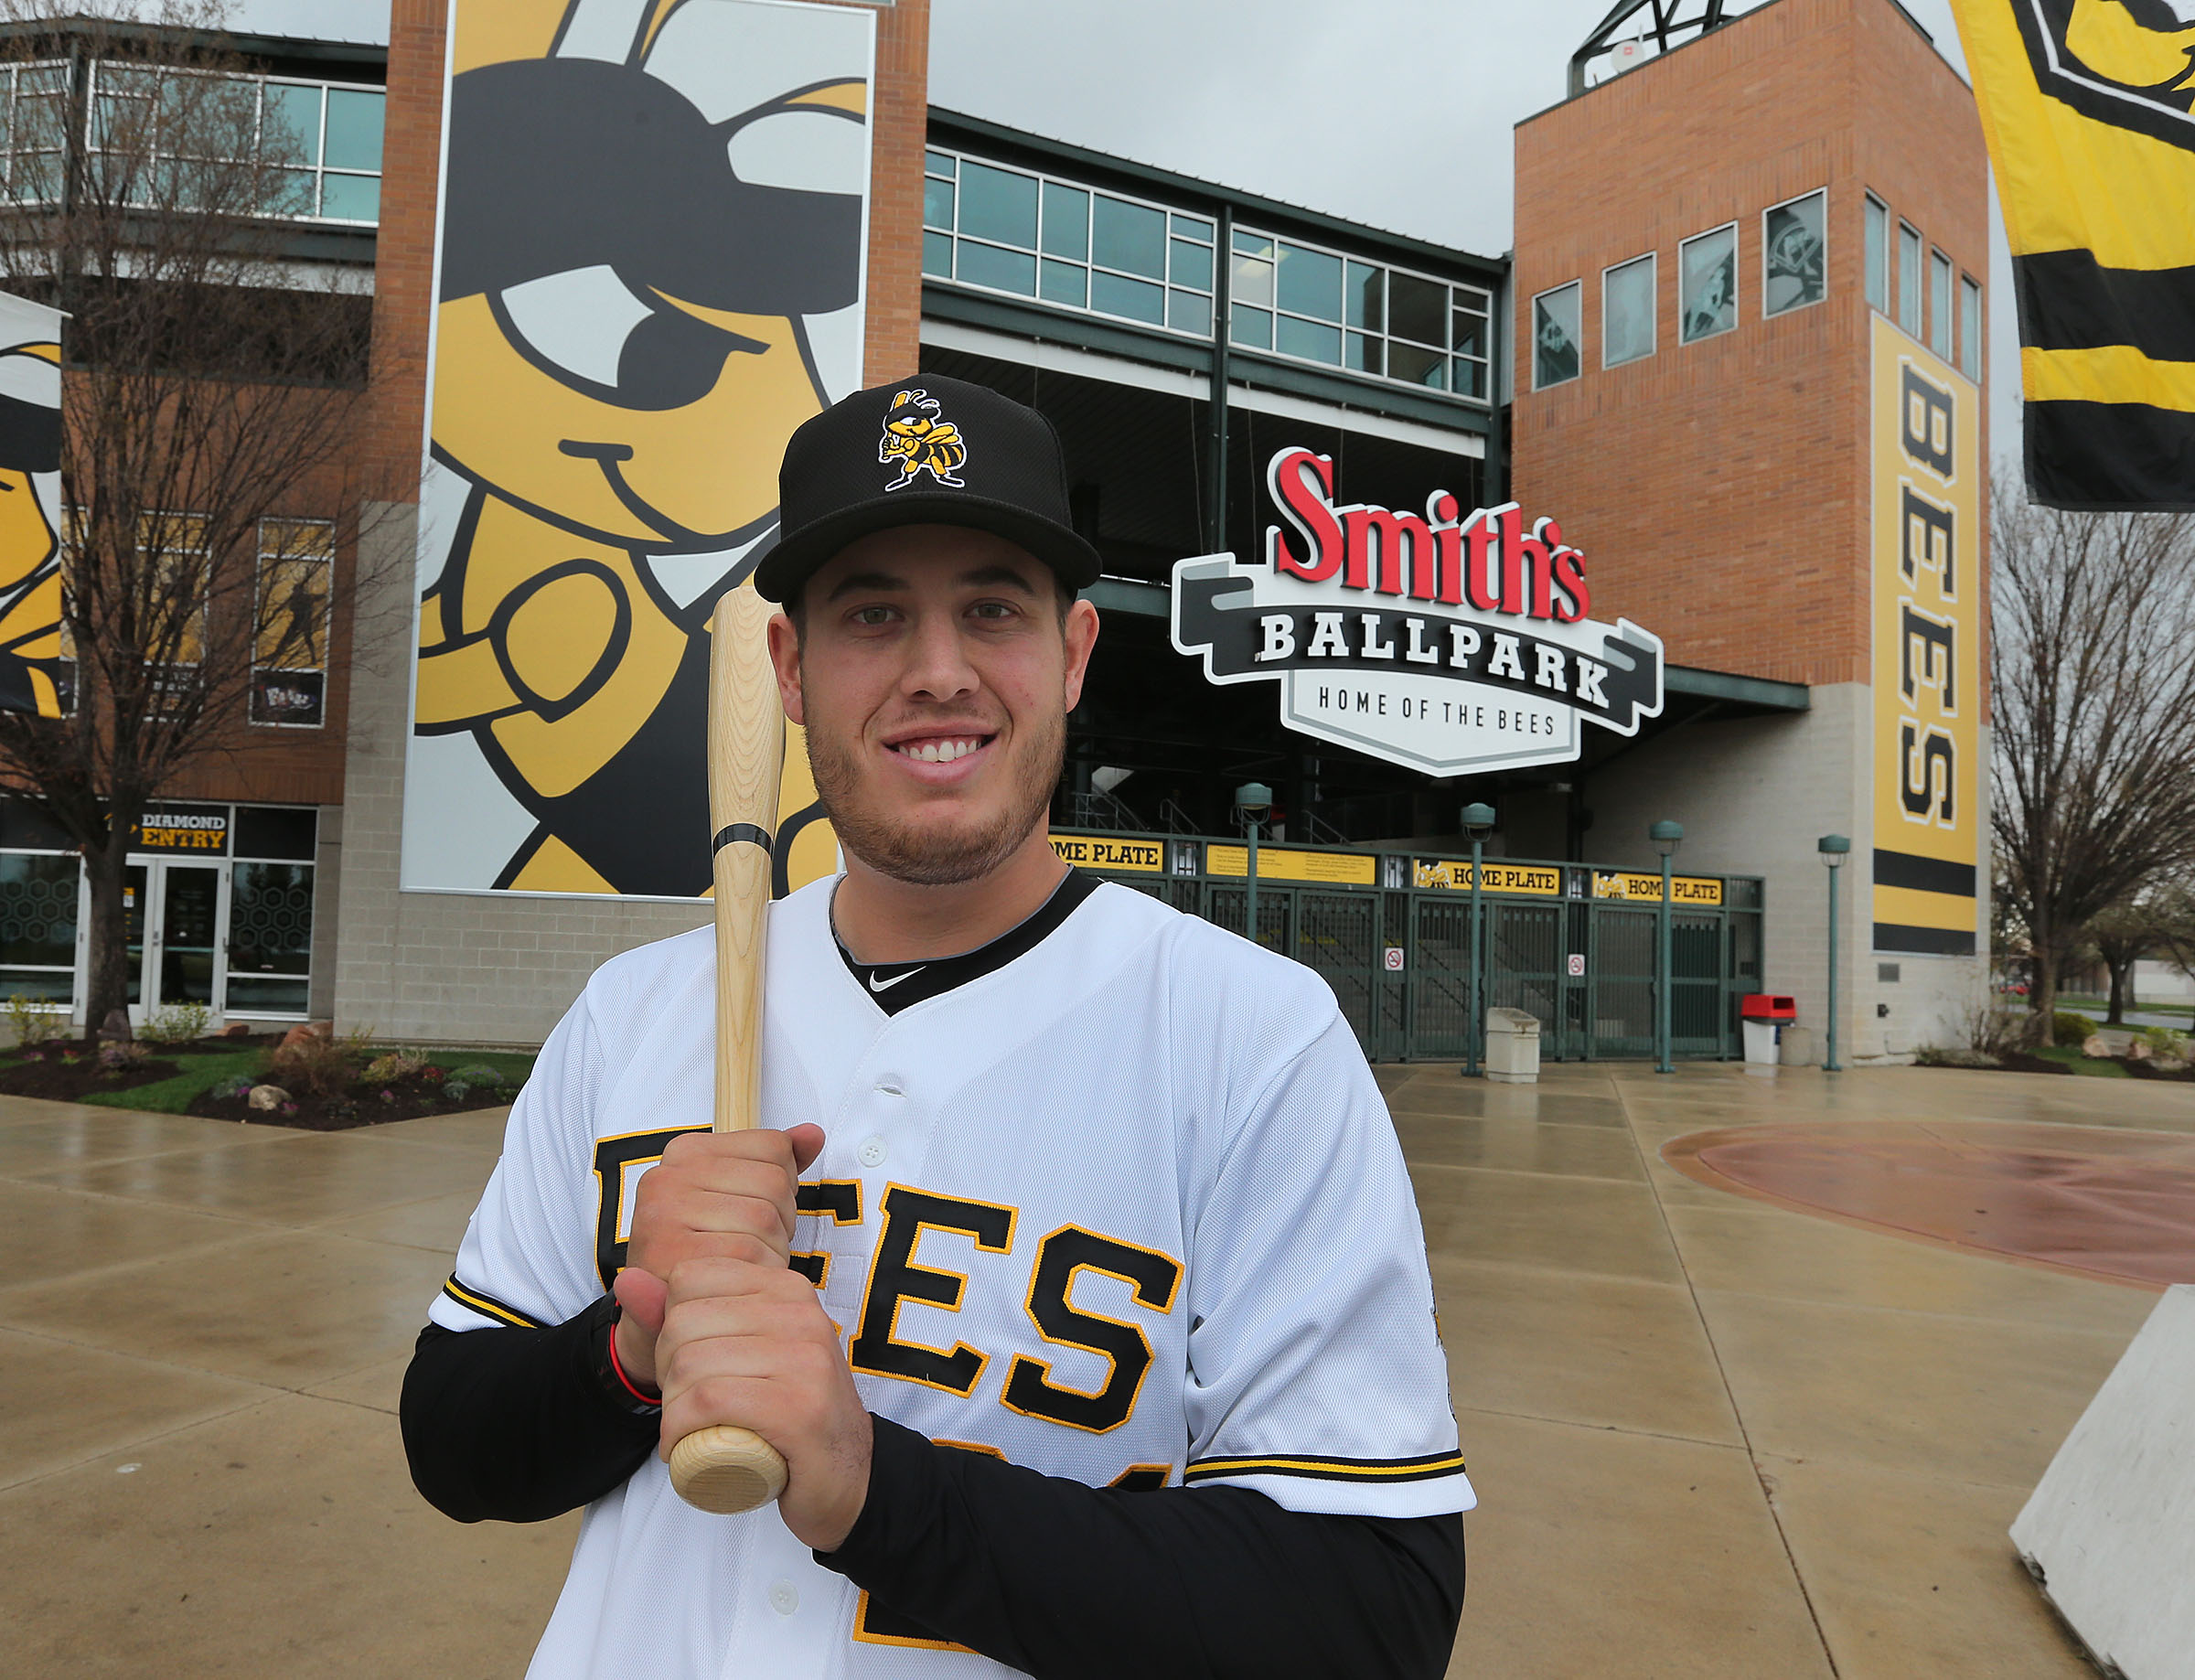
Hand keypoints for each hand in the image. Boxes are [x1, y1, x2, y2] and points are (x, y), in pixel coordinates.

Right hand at [611, 1123, 824, 1391]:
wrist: (663, 1327)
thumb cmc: (711, 1257)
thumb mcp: (742, 1199)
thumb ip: (778, 1165)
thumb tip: (813, 1134)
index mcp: (685, 1152)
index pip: (773, 1147)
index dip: (782, 1187)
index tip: (754, 1212)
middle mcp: (665, 1178)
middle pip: (773, 1182)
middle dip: (780, 1220)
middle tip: (751, 1247)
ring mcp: (662, 1216)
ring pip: (765, 1216)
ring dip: (770, 1249)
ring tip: (743, 1266)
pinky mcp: (671, 1257)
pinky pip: (749, 1255)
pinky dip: (758, 1274)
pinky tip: (739, 1284)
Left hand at [653, 1254, 874, 1550]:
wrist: (851, 1476)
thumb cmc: (790, 1411)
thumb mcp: (746, 1350)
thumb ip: (687, 1312)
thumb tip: (627, 1279)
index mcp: (788, 1287)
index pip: (689, 1278)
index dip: (670, 1325)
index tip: (690, 1365)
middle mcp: (800, 1313)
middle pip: (683, 1323)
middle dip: (666, 1372)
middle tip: (687, 1408)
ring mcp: (804, 1360)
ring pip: (690, 1366)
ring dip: (671, 1410)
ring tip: (689, 1431)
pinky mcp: (798, 1409)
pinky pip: (707, 1403)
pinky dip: (679, 1431)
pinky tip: (682, 1449)